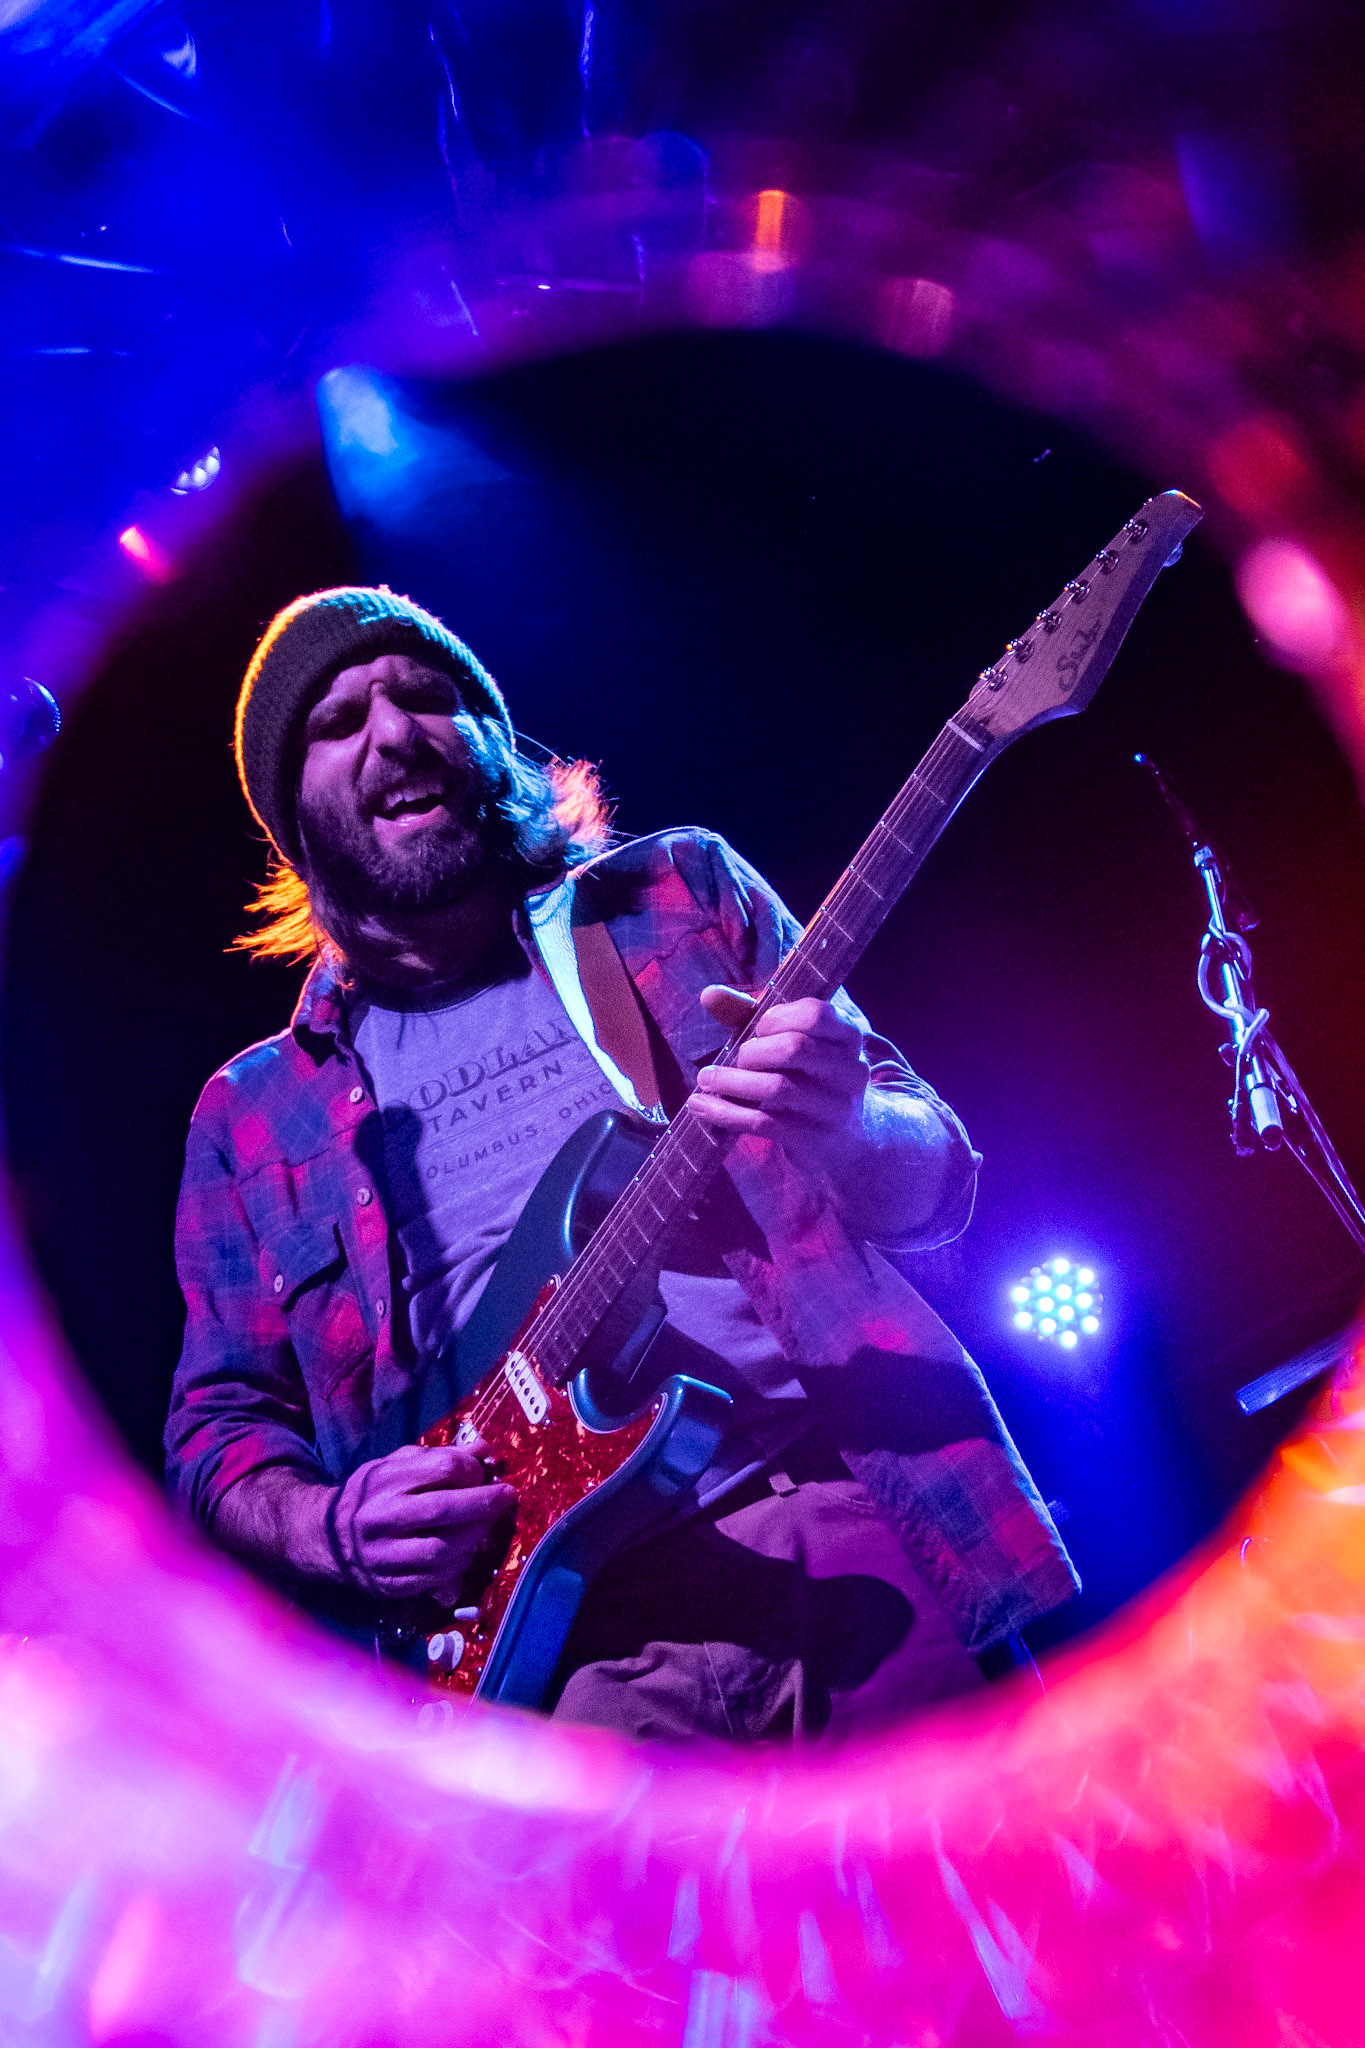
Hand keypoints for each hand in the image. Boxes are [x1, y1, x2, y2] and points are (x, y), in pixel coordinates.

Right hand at [331, 1438, 514, 1604]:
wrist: (325, 1537)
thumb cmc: (370, 1494)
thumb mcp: (396, 1465)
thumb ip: (439, 1457)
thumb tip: (485, 1450)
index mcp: (383, 1480)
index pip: (443, 1468)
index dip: (471, 1469)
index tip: (482, 1472)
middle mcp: (381, 1518)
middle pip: (444, 1509)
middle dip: (484, 1504)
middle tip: (507, 1497)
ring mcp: (382, 1556)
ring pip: (441, 1550)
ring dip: (474, 1538)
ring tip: (485, 1526)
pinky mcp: (388, 1585)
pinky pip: (434, 1580)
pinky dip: (458, 1566)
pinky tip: (465, 1552)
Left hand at [687, 984, 869, 1178]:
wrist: (845, 1137)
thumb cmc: (808, 1075)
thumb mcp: (788, 1040)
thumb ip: (751, 1015)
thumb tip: (709, 994)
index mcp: (848, 1035)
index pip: (815, 1014)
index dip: (777, 1018)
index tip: (759, 1030)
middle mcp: (850, 1070)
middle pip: (794, 1049)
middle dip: (752, 1053)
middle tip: (736, 1060)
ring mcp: (836, 1108)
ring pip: (777, 1088)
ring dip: (731, 1082)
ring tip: (705, 1080)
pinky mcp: (815, 1139)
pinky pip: (764, 1123)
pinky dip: (726, 1113)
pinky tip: (701, 1106)